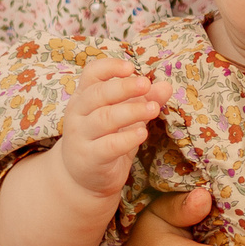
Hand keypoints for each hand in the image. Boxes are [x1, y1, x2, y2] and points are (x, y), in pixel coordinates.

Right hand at [52, 55, 172, 196]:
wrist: (84, 179)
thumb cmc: (105, 139)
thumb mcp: (125, 117)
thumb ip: (143, 100)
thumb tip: (166, 86)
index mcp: (84, 97)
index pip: (91, 73)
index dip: (110, 67)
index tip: (131, 67)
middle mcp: (78, 113)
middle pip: (98, 94)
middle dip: (124, 87)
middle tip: (146, 84)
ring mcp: (80, 136)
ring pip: (104, 118)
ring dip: (132, 111)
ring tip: (153, 109)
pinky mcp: (89, 158)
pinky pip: (108, 145)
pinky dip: (127, 138)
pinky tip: (143, 133)